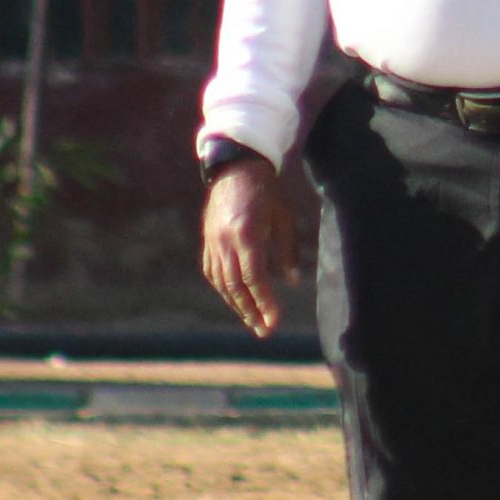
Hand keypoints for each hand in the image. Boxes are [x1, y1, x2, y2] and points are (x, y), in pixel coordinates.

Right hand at [201, 157, 298, 336]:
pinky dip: (224, 289)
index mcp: (246, 233)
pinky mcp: (208, 240)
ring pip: (222, 282)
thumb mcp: (284, 217)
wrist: (237, 168)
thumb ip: (287, 250)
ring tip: (252, 321)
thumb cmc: (267, 191)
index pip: (254, 278)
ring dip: (237, 305)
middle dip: (250, 311)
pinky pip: (212, 272)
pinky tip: (235, 300)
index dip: (264, 302)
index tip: (274, 321)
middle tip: (264, 331)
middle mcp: (225, 241)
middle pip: (235, 286)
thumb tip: (291, 281)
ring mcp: (212, 241)